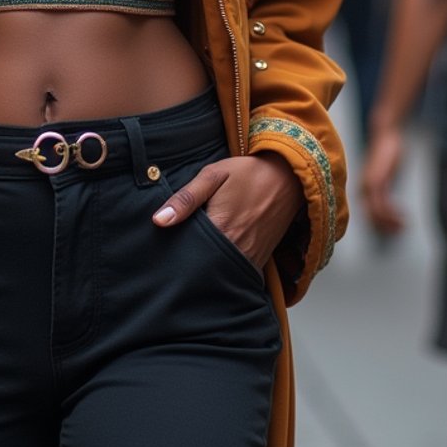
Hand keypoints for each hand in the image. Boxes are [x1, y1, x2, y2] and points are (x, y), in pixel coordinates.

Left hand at [152, 152, 303, 269]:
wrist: (288, 178)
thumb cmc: (248, 173)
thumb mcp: (213, 176)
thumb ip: (185, 199)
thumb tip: (159, 220)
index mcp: (220, 227)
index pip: (186, 251)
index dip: (172, 252)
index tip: (161, 249)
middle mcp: (235, 248)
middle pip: (201, 267)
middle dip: (187, 263)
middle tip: (173, 256)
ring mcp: (250, 256)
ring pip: (219, 273)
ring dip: (206, 267)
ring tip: (193, 257)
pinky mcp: (259, 259)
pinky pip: (237, 272)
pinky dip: (224, 269)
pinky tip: (215, 258)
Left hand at [361, 123, 406, 235]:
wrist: (385, 135)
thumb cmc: (386, 155)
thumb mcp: (385, 175)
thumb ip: (384, 189)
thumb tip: (389, 203)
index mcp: (363, 188)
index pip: (367, 214)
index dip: (379, 225)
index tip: (393, 230)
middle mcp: (363, 188)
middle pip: (369, 216)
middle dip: (384, 227)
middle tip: (399, 231)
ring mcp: (369, 184)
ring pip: (375, 212)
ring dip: (389, 222)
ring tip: (403, 225)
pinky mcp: (378, 180)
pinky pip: (381, 203)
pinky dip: (391, 212)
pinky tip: (402, 215)